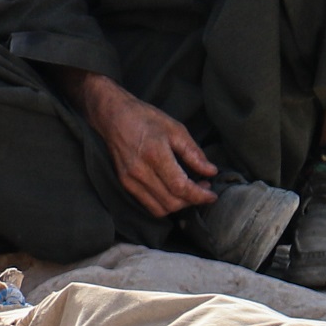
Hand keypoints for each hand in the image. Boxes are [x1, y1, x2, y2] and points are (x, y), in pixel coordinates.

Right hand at [77, 74, 217, 217]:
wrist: (113, 116)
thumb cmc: (145, 119)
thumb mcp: (175, 129)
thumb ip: (193, 153)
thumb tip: (210, 172)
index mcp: (155, 154)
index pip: (180, 187)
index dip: (199, 195)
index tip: (212, 195)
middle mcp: (140, 171)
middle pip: (171, 202)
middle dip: (192, 201)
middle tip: (203, 189)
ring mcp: (129, 179)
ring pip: (160, 208)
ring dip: (178, 206)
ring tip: (188, 192)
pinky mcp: (125, 183)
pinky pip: (148, 205)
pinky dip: (164, 204)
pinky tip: (172, 192)